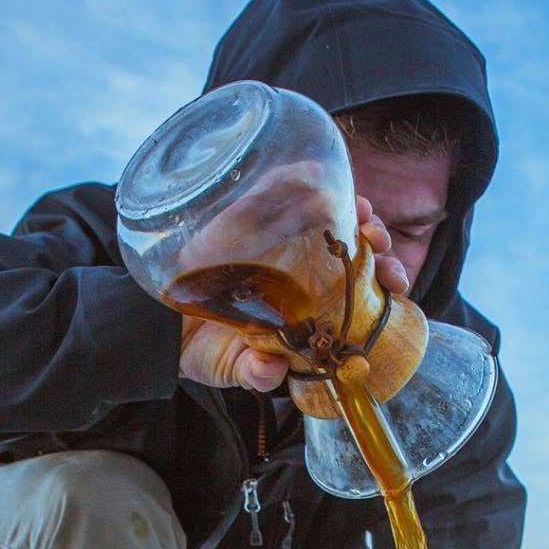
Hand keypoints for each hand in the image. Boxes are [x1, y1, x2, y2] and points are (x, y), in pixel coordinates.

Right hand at [177, 196, 409, 391]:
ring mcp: (273, 239)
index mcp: (307, 306)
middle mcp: (298, 269)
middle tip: (381, 246)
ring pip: (326, 213)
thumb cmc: (197, 347)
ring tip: (362, 212)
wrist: (152, 321)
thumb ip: (250, 371)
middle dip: (377, 243)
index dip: (383, 282)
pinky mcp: (241, 214)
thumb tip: (268, 373)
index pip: (359, 289)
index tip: (395, 284)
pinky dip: (298, 176)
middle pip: (354, 249)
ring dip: (351, 208)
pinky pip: (275, 188)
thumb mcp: (226, 366)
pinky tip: (317, 174)